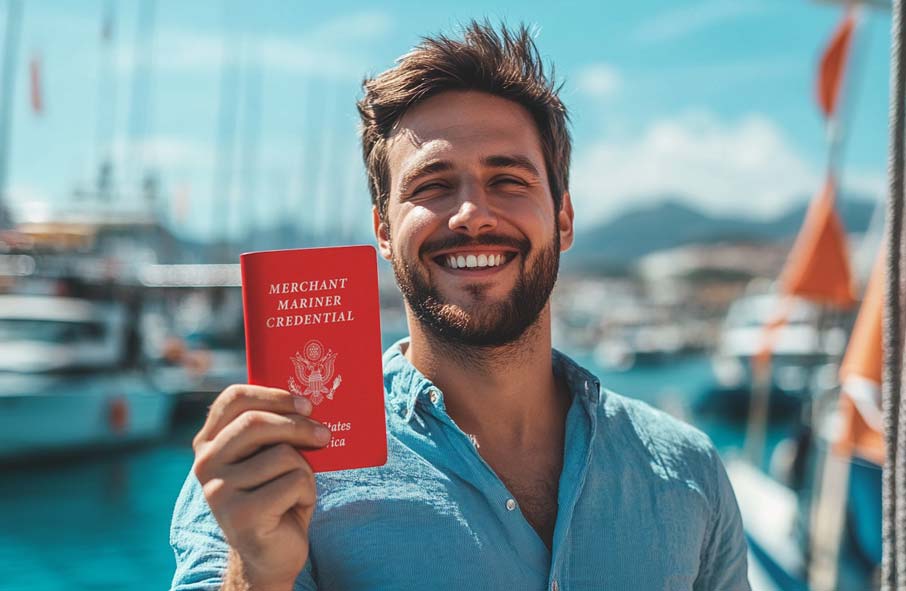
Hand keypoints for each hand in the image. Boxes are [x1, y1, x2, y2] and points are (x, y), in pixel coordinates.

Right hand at [192, 385, 330, 589]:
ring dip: (304, 470)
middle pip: (256, 423)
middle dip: (299, 425)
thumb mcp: (270, 456)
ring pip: (282, 455)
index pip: (233, 399)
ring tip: (297, 488)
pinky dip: (306, 492)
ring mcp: (218, 490)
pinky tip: (294, 507)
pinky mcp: (240, 515)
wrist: (270, 553)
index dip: (273, 395)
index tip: (306, 404)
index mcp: (209, 443)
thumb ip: (274, 431)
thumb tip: (309, 404)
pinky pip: (292, 482)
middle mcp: (205, 464)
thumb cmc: (276, 496)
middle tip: (325, 435)